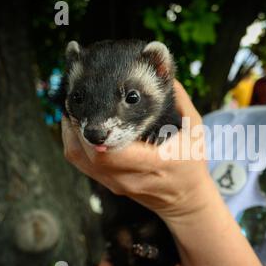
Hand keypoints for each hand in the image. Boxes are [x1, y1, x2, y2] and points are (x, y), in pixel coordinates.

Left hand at [61, 80, 212, 220]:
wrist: (185, 200)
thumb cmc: (192, 163)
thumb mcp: (195, 130)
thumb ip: (179, 100)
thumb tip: (160, 65)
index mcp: (154, 164)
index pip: (110, 153)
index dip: (94, 129)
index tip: (92, 101)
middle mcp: (130, 178)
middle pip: (86, 153)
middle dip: (77, 122)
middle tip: (79, 96)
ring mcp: (116, 184)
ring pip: (77, 157)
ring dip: (70, 129)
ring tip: (77, 106)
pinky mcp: (108, 184)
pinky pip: (80, 162)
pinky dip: (73, 140)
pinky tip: (79, 122)